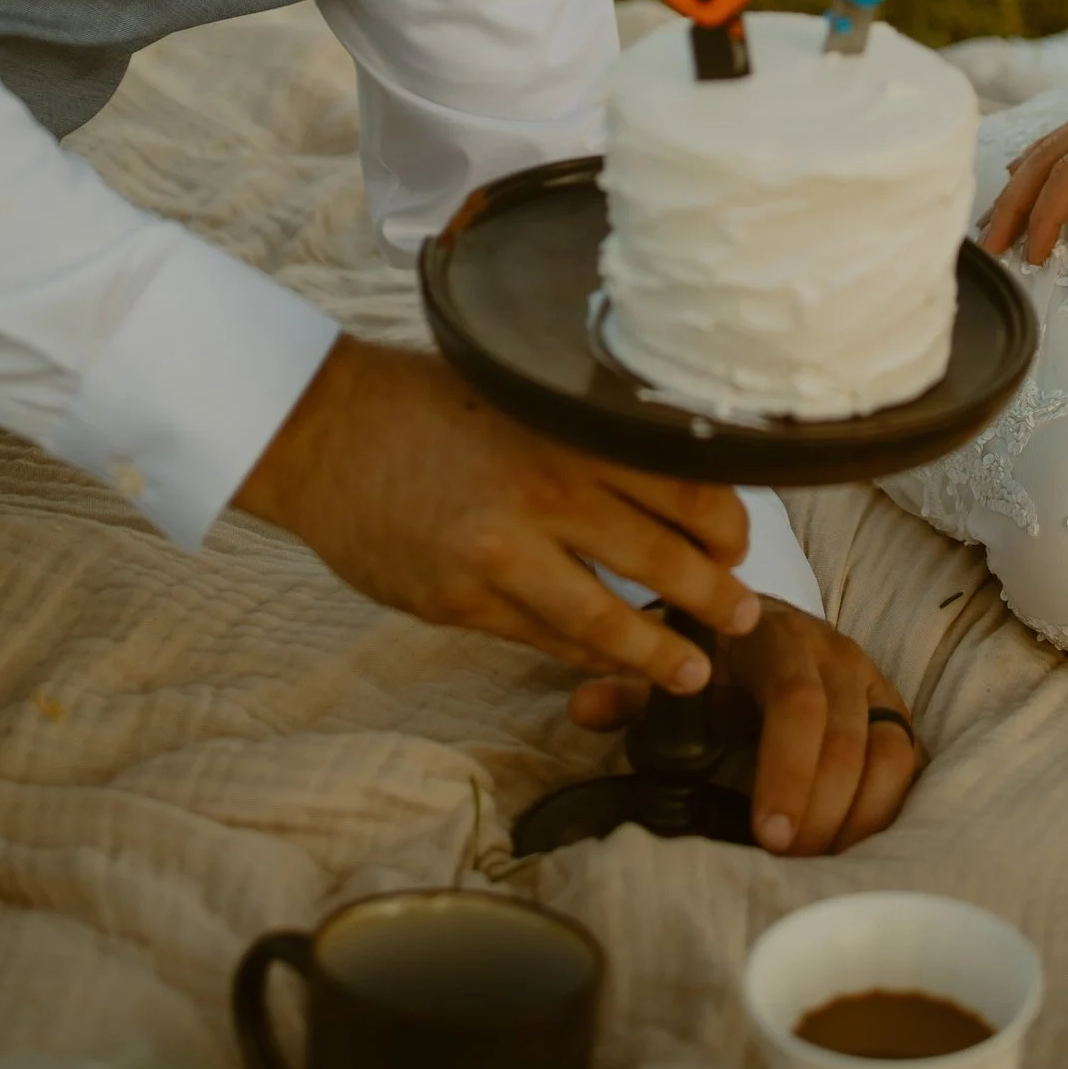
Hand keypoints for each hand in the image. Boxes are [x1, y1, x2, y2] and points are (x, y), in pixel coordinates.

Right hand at [236, 335, 762, 696]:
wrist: (324, 432)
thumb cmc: (426, 405)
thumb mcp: (521, 397)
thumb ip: (588, 441)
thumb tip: (674, 487)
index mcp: (572, 432)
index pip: (688, 488)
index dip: (729, 528)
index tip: (739, 546)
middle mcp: (545, 492)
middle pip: (664, 560)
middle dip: (716, 599)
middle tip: (744, 617)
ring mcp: (500, 554)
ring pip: (607, 621)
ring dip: (660, 653)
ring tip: (693, 671)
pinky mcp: (460, 600)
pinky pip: (543, 638)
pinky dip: (583, 655)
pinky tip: (605, 661)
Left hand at [567, 602, 921, 857]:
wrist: (767, 625)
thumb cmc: (716, 659)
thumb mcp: (676, 668)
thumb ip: (633, 691)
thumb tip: (583, 710)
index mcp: (775, 639)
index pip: (796, 701)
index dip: (788, 769)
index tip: (768, 834)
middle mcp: (834, 654)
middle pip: (846, 735)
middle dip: (820, 809)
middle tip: (788, 865)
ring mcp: (871, 682)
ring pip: (887, 751)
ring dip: (858, 817)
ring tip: (819, 867)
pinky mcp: (894, 713)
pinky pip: (906, 762)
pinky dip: (886, 810)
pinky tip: (854, 851)